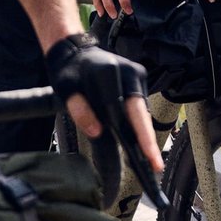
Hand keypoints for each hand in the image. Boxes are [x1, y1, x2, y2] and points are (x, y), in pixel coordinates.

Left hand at [45, 33, 165, 204]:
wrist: (75, 53)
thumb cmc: (68, 73)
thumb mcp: (65, 91)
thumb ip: (79, 110)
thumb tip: (98, 132)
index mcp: (111, 73)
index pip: (130, 109)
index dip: (141, 135)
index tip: (149, 156)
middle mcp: (131, 72)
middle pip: (142, 113)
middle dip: (148, 141)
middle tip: (156, 168)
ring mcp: (137, 74)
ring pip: (143, 111)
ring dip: (144, 134)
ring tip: (148, 162)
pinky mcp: (138, 80)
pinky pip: (140, 107)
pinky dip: (139, 124)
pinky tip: (138, 144)